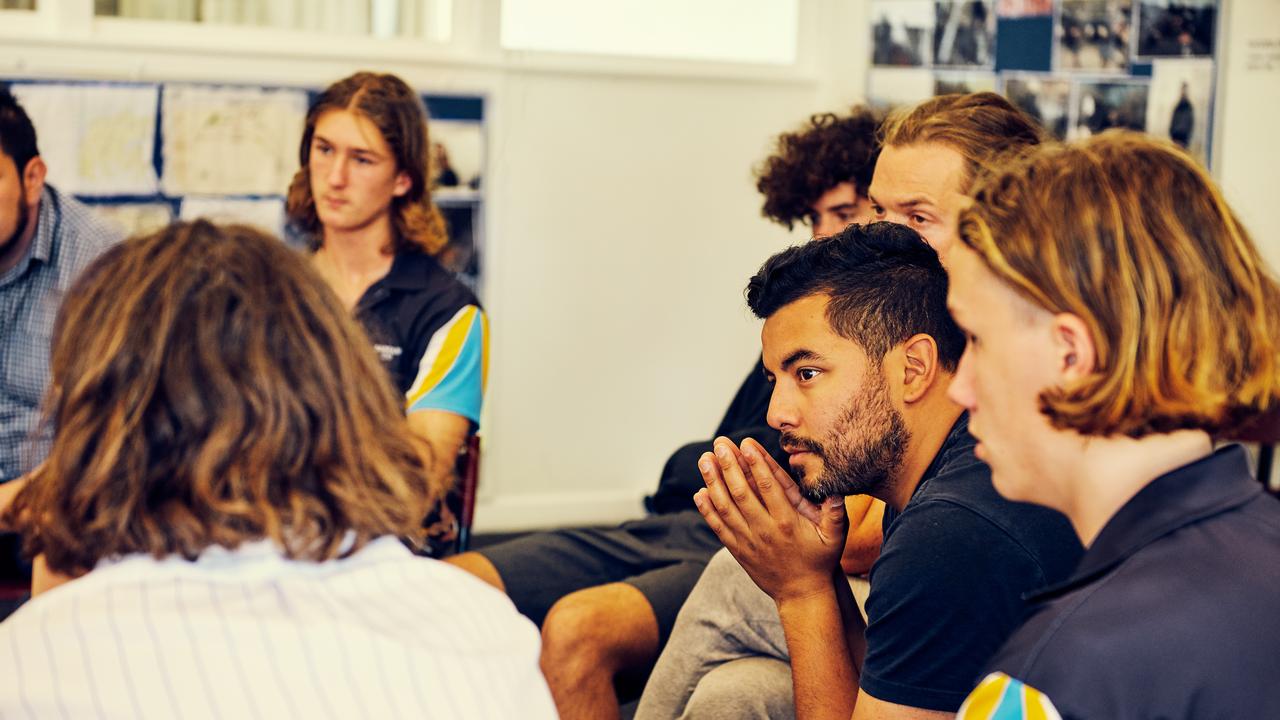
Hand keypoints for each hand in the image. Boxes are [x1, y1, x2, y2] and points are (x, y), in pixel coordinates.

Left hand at [694, 436, 848, 603]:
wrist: (802, 594)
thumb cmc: (820, 561)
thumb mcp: (835, 537)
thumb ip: (835, 512)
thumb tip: (837, 491)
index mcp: (787, 522)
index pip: (767, 487)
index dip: (755, 463)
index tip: (745, 443)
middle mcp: (764, 530)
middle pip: (741, 492)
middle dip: (728, 465)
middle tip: (719, 444)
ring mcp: (748, 541)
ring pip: (726, 507)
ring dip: (713, 482)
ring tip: (704, 460)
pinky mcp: (738, 550)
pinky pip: (719, 528)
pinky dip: (707, 510)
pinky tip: (700, 492)